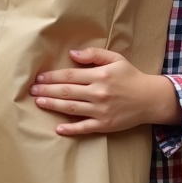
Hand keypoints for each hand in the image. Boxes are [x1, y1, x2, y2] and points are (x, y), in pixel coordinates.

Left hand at [30, 48, 180, 135]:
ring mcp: (101, 110)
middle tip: (32, 90)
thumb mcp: (116, 59)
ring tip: (38, 103)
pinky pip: (84, 128)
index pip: (70, 75)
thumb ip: (94, 55)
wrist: (150, 99)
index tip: (39, 77)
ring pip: (71, 108)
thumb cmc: (131, 76)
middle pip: (67, 91)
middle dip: (47, 90)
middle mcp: (99, 93)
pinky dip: (70, 129)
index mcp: (100, 75)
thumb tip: (72, 54)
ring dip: (53, 105)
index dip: (52, 76)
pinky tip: (58, 128)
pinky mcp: (105, 124)